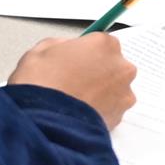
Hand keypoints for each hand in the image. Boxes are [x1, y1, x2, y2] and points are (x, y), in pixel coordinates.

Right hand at [9, 33, 137, 130]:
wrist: (43, 122)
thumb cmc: (40, 85)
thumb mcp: (41, 50)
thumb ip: (61, 45)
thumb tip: (65, 50)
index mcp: (105, 44)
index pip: (101, 42)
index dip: (87, 52)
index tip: (77, 59)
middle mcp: (121, 67)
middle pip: (112, 65)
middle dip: (97, 71)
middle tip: (73, 81)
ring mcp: (124, 93)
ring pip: (114, 89)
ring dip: (100, 92)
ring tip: (75, 100)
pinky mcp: (120, 117)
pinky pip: (112, 109)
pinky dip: (100, 110)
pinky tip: (80, 112)